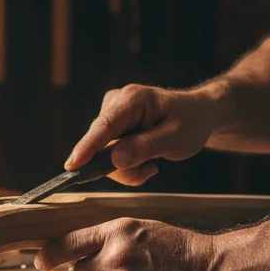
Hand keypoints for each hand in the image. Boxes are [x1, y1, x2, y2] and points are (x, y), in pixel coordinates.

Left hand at [35, 218, 221, 270]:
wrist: (209, 270)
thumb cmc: (175, 246)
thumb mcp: (139, 227)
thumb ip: (106, 237)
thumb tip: (73, 251)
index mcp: (117, 232)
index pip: (70, 243)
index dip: (51, 254)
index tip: (40, 261)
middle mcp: (116, 257)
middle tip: (110, 269)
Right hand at [66, 84, 219, 186]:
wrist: (197, 115)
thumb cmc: (191, 123)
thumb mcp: (176, 138)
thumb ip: (145, 147)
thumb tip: (115, 160)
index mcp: (133, 99)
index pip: (104, 126)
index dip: (87, 147)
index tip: (72, 166)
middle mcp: (116, 102)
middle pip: (102, 144)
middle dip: (121, 166)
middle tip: (151, 171)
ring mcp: (111, 112)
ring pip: (103, 152)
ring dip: (126, 167)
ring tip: (152, 164)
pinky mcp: (111, 124)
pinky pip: (108, 152)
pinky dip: (125, 163)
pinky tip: (145, 159)